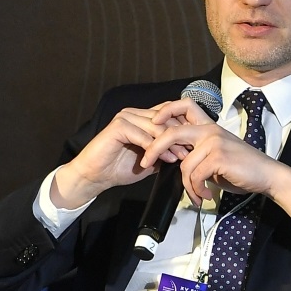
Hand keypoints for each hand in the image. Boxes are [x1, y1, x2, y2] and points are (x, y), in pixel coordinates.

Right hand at [49, 100, 205, 208]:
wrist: (95, 176)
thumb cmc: (118, 168)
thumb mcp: (148, 160)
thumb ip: (163, 153)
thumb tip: (185, 153)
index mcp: (140, 118)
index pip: (167, 114)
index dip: (182, 128)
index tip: (195, 145)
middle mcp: (133, 114)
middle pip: (164, 119)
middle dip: (179, 136)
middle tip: (192, 152)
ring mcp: (125, 118)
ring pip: (155, 127)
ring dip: (170, 143)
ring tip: (180, 157)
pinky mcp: (118, 126)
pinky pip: (143, 135)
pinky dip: (155, 148)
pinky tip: (164, 159)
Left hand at [140, 103, 290, 222]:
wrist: (266, 175)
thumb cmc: (241, 167)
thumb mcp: (216, 155)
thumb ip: (196, 151)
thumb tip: (174, 158)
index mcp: (209, 126)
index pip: (185, 105)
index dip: (166, 110)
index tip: (153, 122)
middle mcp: (210, 130)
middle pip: (172, 133)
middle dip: (154, 148)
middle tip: (145, 163)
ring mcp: (214, 142)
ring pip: (184, 164)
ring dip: (187, 185)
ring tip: (196, 195)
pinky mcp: (218, 157)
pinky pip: (195, 176)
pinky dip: (197, 190)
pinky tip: (205, 196)